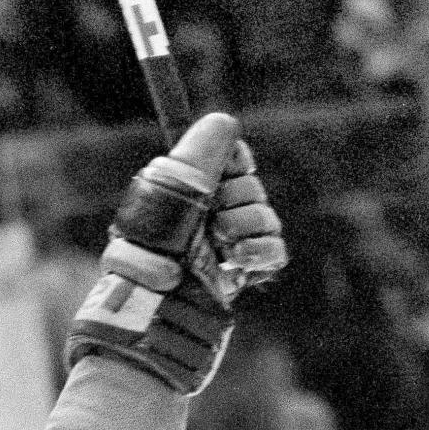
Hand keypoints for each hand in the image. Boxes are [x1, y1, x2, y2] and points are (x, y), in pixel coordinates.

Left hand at [66, 113, 284, 395]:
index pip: (232, 158)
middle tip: (213, 219)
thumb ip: (202, 150)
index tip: (221, 174)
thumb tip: (226, 122)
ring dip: (250, 226)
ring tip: (224, 246)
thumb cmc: (154, 248)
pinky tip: (241, 262)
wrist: (158, 307)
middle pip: (252, 187)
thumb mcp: (174, 188)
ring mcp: (224, 248)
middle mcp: (206, 216)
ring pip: (266, 218)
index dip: (232, 163)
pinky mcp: (239, 276)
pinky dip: (264, 252)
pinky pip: (274, 251)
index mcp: (187, 191)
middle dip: (239, 198)